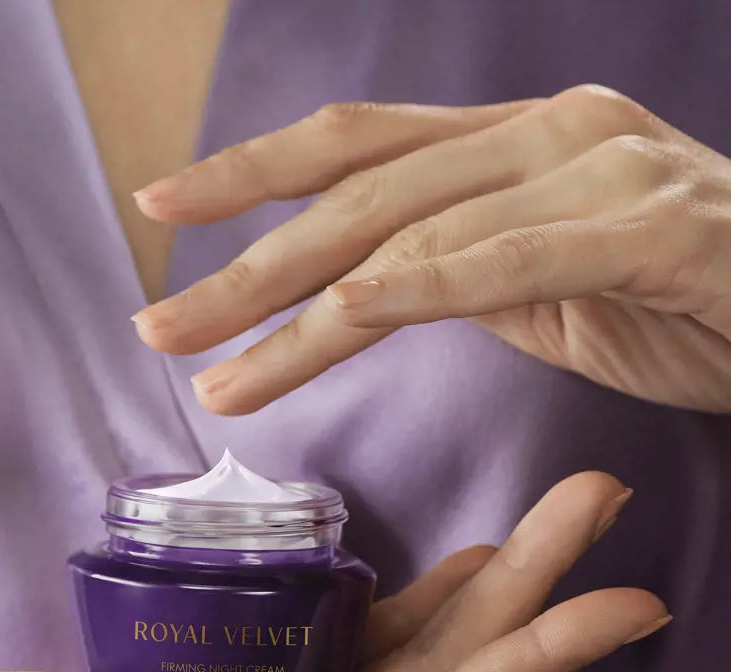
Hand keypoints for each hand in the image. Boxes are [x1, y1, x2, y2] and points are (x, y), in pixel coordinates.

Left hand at [131, 85, 730, 412]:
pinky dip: (427, 284)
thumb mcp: (543, 279)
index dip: (248, 174)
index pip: (353, 149)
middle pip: (358, 195)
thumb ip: (458, 265)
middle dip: (244, 266)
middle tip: (157, 327)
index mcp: (508, 145)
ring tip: (219, 371)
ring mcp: (601, 171)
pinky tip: (349, 313)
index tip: (160, 207)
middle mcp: (544, 136)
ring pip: (416, 234)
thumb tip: (369, 286)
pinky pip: (518, 258)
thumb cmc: (678, 298)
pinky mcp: (654, 229)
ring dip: (303, 309)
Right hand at [299, 471, 668, 671]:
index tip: (637, 607)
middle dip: (538, 579)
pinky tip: (473, 564)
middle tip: (603, 496)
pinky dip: (432, 605)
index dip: (548, 654)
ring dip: (499, 583)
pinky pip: (382, 646)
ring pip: (429, 647)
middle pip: (463, 661)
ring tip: (563, 514)